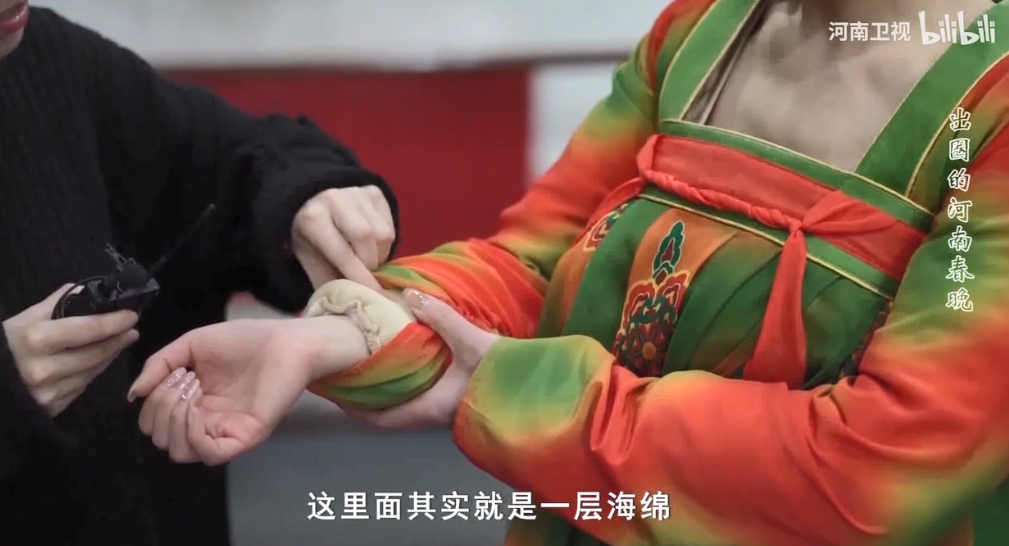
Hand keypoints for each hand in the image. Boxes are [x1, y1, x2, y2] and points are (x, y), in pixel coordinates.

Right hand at [3, 284, 138, 415]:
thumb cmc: (6, 344)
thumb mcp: (25, 318)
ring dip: (110, 356)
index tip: (131, 316)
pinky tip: (98, 361)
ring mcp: (48, 391)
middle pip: (96, 353)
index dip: (115, 322)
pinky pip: (82, 386)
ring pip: (93, 371)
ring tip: (120, 342)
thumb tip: (85, 291)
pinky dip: (93, 372)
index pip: (89, 329)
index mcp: (37, 339)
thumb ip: (57, 303)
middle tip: (132, 329)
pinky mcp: (51, 408)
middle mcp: (44, 369)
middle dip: (118, 339)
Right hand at [129, 316, 368, 464]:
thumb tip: (133, 394)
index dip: (153, 403)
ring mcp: (225, 431)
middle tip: (185, 379)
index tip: (175, 373)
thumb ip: (159, 365)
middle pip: (162, 440)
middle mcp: (207, 422)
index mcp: (194, 403)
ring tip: (192, 389)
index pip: (155, 424)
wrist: (287, 341)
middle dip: (160, 408)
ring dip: (173, 420)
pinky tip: (198, 411)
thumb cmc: (246, 340)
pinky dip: (194, 436)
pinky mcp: (245, 436)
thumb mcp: (192, 345)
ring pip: (179, 452)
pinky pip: (210, 455)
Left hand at [292, 185, 394, 290]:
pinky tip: (372, 243)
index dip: (360, 276)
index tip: (375, 294)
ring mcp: (357, 192)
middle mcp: (334, 199)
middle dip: (371, 263)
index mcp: (313, 219)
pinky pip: (390, 224)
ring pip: (383, 232)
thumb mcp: (308, 258)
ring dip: (380, 253)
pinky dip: (385, 241)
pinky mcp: (374, 191)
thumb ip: (326, 280)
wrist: (311, 199)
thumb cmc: (310, 236)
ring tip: (367, 258)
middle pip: (366, 238)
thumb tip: (348, 303)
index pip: (342, 253)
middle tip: (367, 275)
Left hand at [341, 290, 498, 430]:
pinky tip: (405, 365)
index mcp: (430, 408)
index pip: (380, 419)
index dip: (353, 408)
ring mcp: (445, 412)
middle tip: (348, 372)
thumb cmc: (506, 374)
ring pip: (404, 406)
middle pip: (387, 414)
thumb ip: (441, 317)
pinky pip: (420, 398)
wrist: (543, 388)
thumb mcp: (472, 342)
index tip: (334, 390)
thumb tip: (409, 293)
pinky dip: (405, 385)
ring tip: (371, 365)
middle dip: (366, 397)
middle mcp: (433, 416)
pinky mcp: (456, 403)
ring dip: (387, 391)